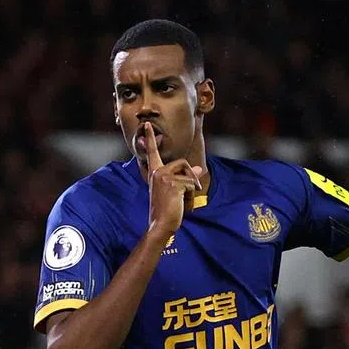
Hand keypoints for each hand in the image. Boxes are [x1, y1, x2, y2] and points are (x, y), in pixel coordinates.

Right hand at [144, 122, 203, 237]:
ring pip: (188, 173)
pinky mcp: (173, 183)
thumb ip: (184, 178)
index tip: (148, 124)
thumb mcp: (175, 191)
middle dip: (191, 176)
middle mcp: (157, 172)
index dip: (150, 138)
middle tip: (191, 190)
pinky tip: (183, 203)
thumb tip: (200, 169)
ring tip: (185, 199)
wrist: (160, 224)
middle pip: (183, 163)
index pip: (152, 153)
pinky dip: (192, 193)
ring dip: (192, 186)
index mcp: (154, 173)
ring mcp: (164, 177)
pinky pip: (191, 184)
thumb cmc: (166, 210)